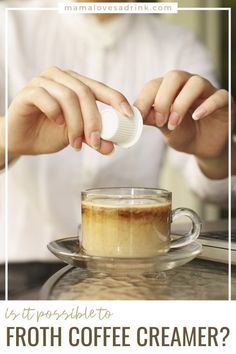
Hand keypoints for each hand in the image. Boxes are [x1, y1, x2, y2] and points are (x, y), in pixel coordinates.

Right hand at [1, 67, 132, 156]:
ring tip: (76, 143)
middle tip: (96, 142)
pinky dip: (55, 114)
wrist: (21, 139)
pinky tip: (58, 125)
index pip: (100, 88)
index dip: (116, 99)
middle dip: (94, 120)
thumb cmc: (49, 133)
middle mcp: (61, 77)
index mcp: (76, 84)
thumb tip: (112, 148)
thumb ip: (93, 138)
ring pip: (68, 97)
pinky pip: (46, 98)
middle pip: (85, 93)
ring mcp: (43, 82)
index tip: (128, 115)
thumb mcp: (76, 136)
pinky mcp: (28, 91)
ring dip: (76, 124)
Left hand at [134, 71, 230, 178]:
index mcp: (170, 89)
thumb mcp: (165, 129)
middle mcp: (187, 85)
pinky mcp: (224, 101)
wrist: (204, 148)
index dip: (144, 99)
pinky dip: (207, 106)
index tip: (138, 116)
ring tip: (174, 123)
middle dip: (163, 99)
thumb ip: (153, 119)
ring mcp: (207, 91)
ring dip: (181, 104)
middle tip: (160, 121)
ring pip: (195, 83)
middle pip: (174, 77)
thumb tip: (136, 114)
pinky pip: (218, 96)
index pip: (154, 85)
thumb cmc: (184, 134)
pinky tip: (197, 117)